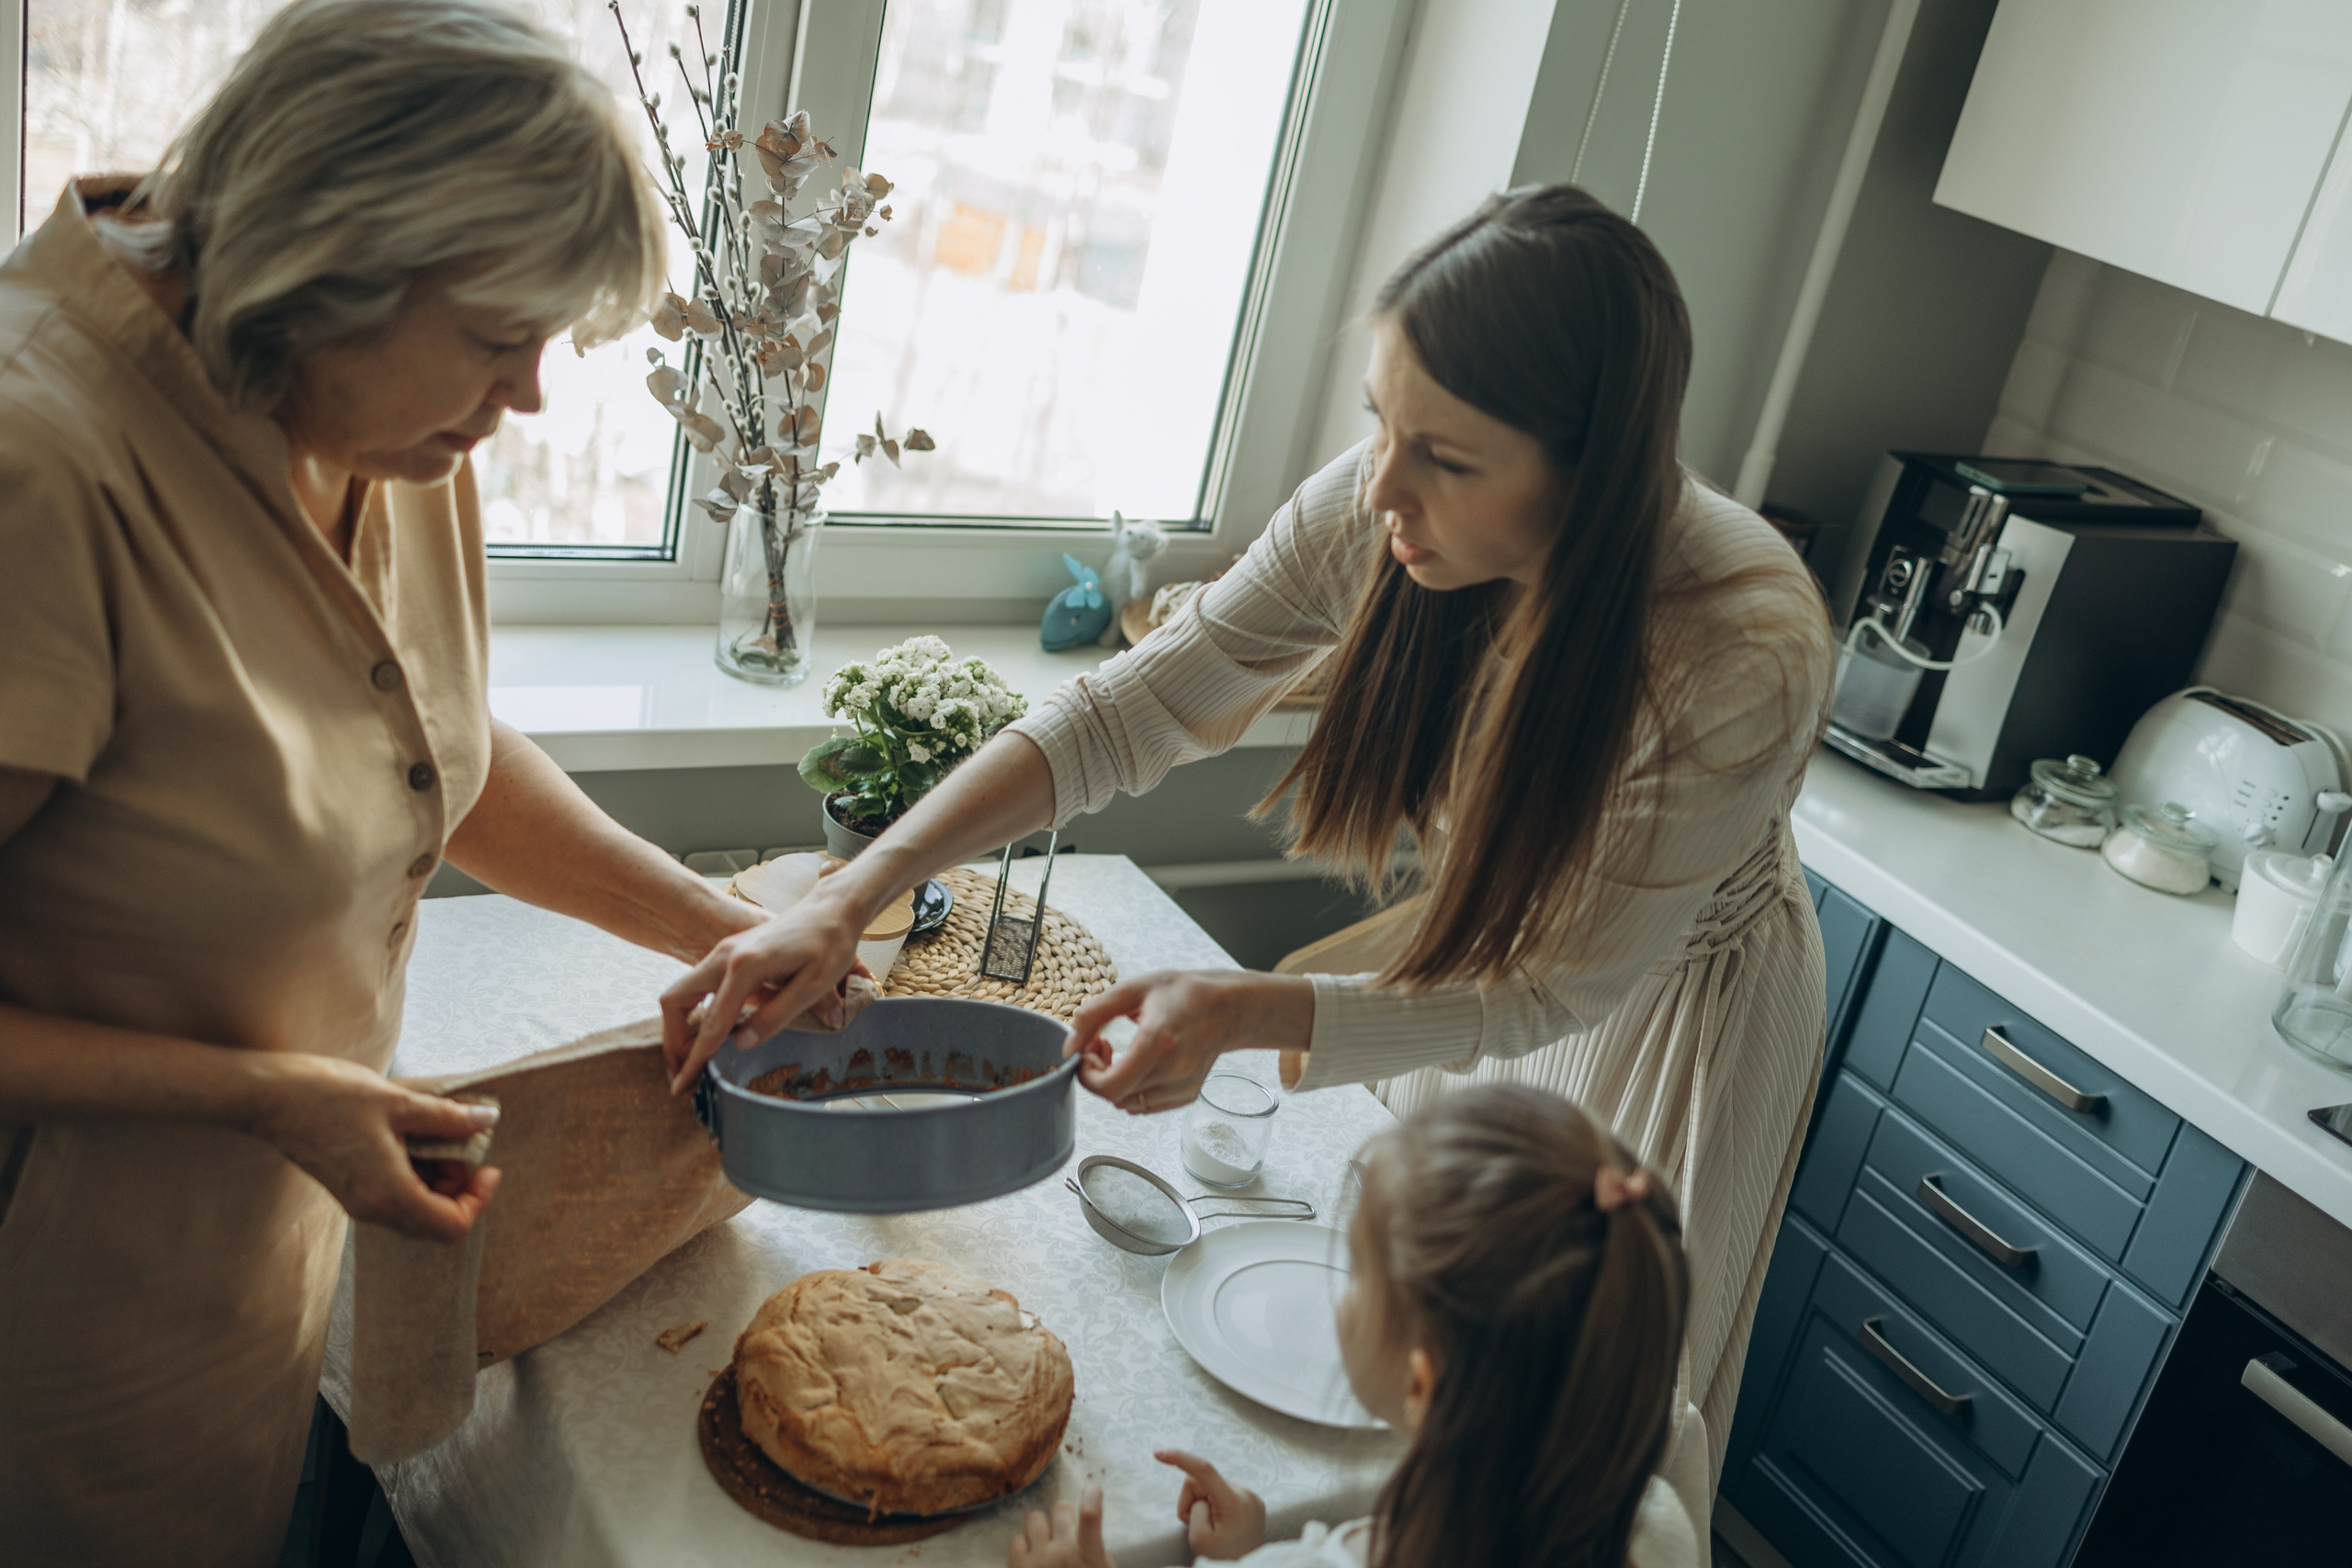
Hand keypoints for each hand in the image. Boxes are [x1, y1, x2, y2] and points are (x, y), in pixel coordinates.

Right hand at [245, 1053, 499, 1242]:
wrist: (266, 1098)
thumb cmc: (327, 1097)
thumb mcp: (398, 1102)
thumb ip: (447, 1117)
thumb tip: (487, 1120)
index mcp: (389, 1194)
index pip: (452, 1226)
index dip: (479, 1199)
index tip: (487, 1164)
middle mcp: (373, 1208)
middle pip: (436, 1222)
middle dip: (460, 1186)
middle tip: (461, 1142)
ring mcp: (359, 1201)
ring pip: (416, 1209)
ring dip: (438, 1178)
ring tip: (437, 1130)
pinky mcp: (349, 1188)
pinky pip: (396, 1195)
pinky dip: (416, 1172)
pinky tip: (412, 1132)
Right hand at [658, 883, 870, 1093]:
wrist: (831, 908)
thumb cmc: (830, 944)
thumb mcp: (814, 984)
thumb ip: (777, 1015)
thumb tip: (741, 1044)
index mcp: (745, 965)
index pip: (712, 1021)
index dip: (696, 1057)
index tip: (684, 1085)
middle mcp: (724, 956)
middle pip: (676, 1002)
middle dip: (674, 1042)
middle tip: (683, 1076)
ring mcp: (723, 952)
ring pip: (680, 993)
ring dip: (679, 1027)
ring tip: (691, 1060)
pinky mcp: (729, 953)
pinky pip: (696, 986)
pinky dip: (693, 1013)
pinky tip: (708, 1033)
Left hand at [1008, 1483, 1113, 1567]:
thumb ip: (1092, 1547)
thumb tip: (1076, 1523)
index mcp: (1089, 1556)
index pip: (1091, 1521)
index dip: (1091, 1502)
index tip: (1092, 1489)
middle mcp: (1062, 1553)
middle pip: (1059, 1508)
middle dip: (1063, 1517)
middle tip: (1066, 1532)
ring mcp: (1037, 1561)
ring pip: (1034, 1518)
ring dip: (1041, 1528)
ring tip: (1047, 1544)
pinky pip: (1015, 1539)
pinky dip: (1023, 1545)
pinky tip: (1032, 1557)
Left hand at [1066, 970, 1312, 1113]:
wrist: (1227, 1006)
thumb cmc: (1182, 993)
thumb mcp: (1132, 989)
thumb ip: (1093, 1014)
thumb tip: (1069, 1047)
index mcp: (1158, 1040)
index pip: (1109, 1086)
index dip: (1087, 1074)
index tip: (1087, 1050)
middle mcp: (1173, 1070)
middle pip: (1114, 1097)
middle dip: (1096, 1075)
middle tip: (1099, 1046)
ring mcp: (1183, 1087)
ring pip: (1127, 1105)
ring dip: (1113, 1084)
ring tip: (1118, 1053)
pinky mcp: (1187, 1095)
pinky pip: (1145, 1105)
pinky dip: (1132, 1090)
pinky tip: (1136, 1063)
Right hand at [1156, 1450, 1265, 1560]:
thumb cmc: (1221, 1560)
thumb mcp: (1198, 1537)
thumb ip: (1194, 1506)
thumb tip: (1201, 1492)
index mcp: (1235, 1503)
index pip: (1204, 1470)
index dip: (1180, 1458)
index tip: (1158, 1453)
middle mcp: (1247, 1494)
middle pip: (1203, 1482)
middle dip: (1192, 1501)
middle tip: (1197, 1527)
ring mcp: (1252, 1497)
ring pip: (1211, 1487)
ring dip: (1203, 1505)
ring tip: (1211, 1529)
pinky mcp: (1251, 1502)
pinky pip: (1222, 1493)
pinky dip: (1213, 1506)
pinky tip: (1220, 1525)